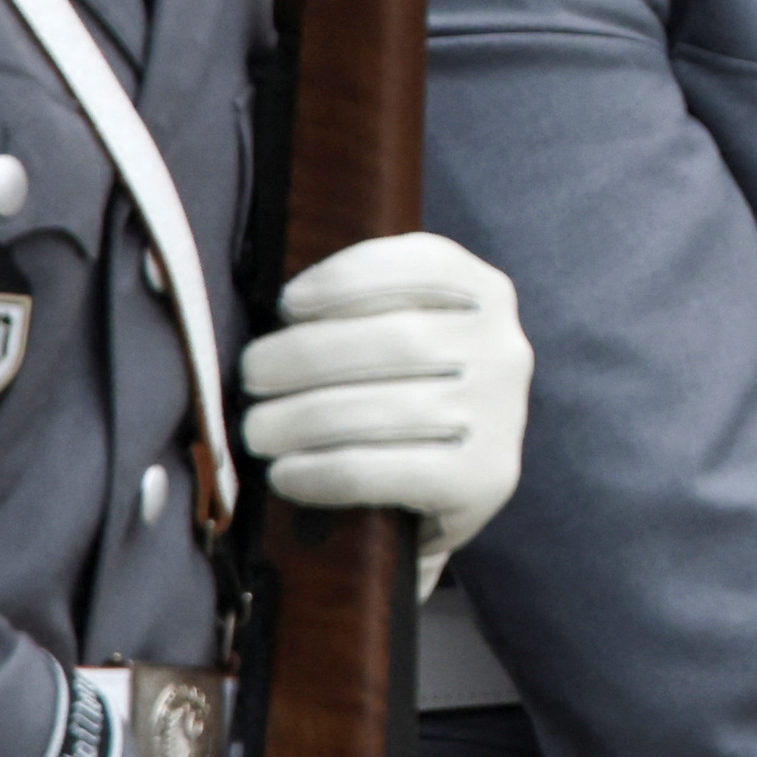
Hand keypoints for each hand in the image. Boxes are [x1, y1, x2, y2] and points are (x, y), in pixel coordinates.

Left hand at [241, 234, 531, 588]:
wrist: (449, 490)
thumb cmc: (404, 394)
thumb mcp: (402, 332)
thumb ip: (360, 309)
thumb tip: (277, 315)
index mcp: (486, 295)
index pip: (423, 266)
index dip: (348, 278)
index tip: (287, 304)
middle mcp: (504, 349)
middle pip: (396, 340)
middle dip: (306, 356)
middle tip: (251, 376)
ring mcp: (502, 417)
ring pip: (387, 409)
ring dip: (303, 419)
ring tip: (257, 430)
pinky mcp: (484, 479)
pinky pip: (387, 472)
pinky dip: (324, 472)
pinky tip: (288, 474)